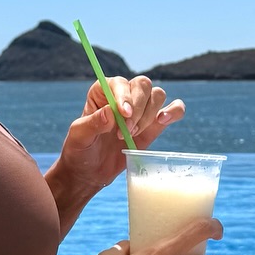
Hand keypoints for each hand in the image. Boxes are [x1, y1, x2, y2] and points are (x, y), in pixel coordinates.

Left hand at [55, 75, 185, 195]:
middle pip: (143, 86)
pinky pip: (173, 109)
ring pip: (157, 96)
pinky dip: (175, 111)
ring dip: (150, 115)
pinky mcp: (154, 125)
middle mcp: (124, 95)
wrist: (90, 171)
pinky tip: (164, 120)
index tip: (124, 114)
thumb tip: (110, 113)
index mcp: (102, 92)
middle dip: (139, 108)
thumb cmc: (80, 150)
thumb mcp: (79, 137)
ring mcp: (141, 109)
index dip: (125, 96)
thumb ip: (92, 123)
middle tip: (126, 131)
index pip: (120, 83)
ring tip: (133, 134)